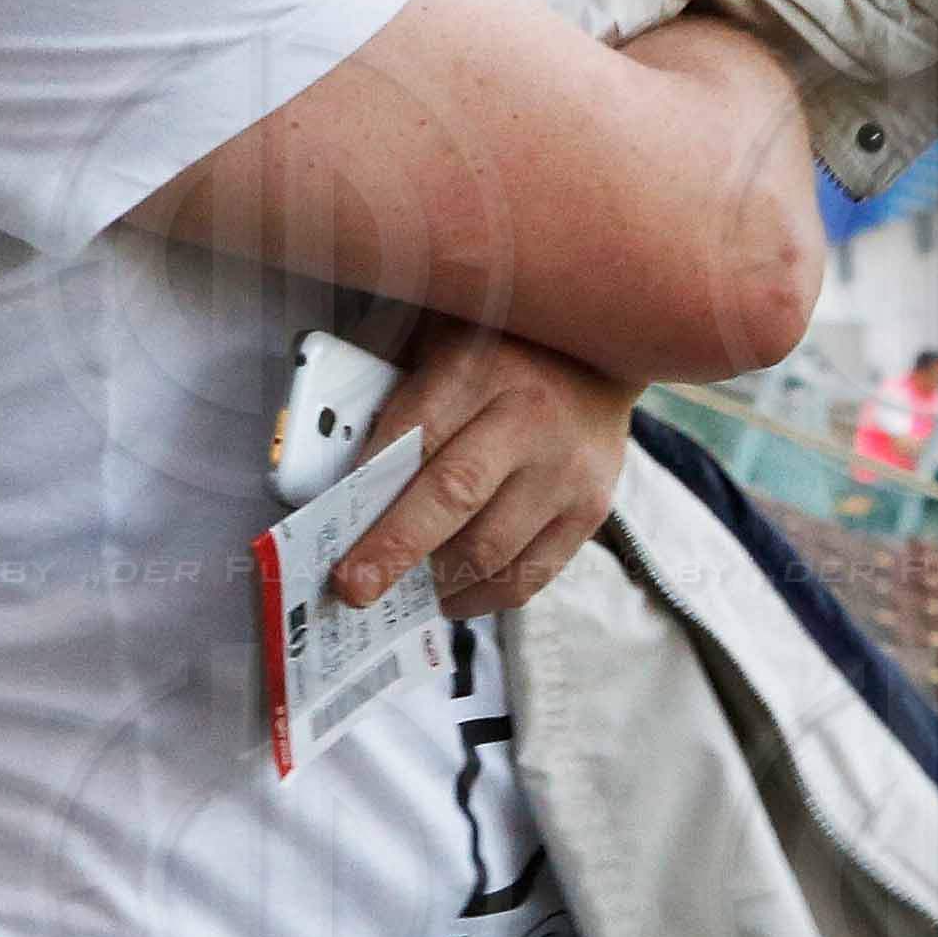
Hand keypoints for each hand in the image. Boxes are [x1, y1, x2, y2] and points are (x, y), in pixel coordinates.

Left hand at [330, 320, 633, 612]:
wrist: (606, 351)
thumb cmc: (502, 349)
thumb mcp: (441, 340)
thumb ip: (391, 387)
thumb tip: (332, 465)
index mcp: (482, 367)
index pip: (416, 431)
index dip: (370, 481)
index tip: (331, 522)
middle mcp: (530, 419)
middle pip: (454, 496)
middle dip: (395, 548)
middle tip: (354, 588)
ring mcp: (567, 471)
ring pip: (491, 549)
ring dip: (436, 580)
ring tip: (400, 591)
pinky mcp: (590, 511)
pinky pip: (529, 574)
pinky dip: (482, 596)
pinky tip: (449, 595)